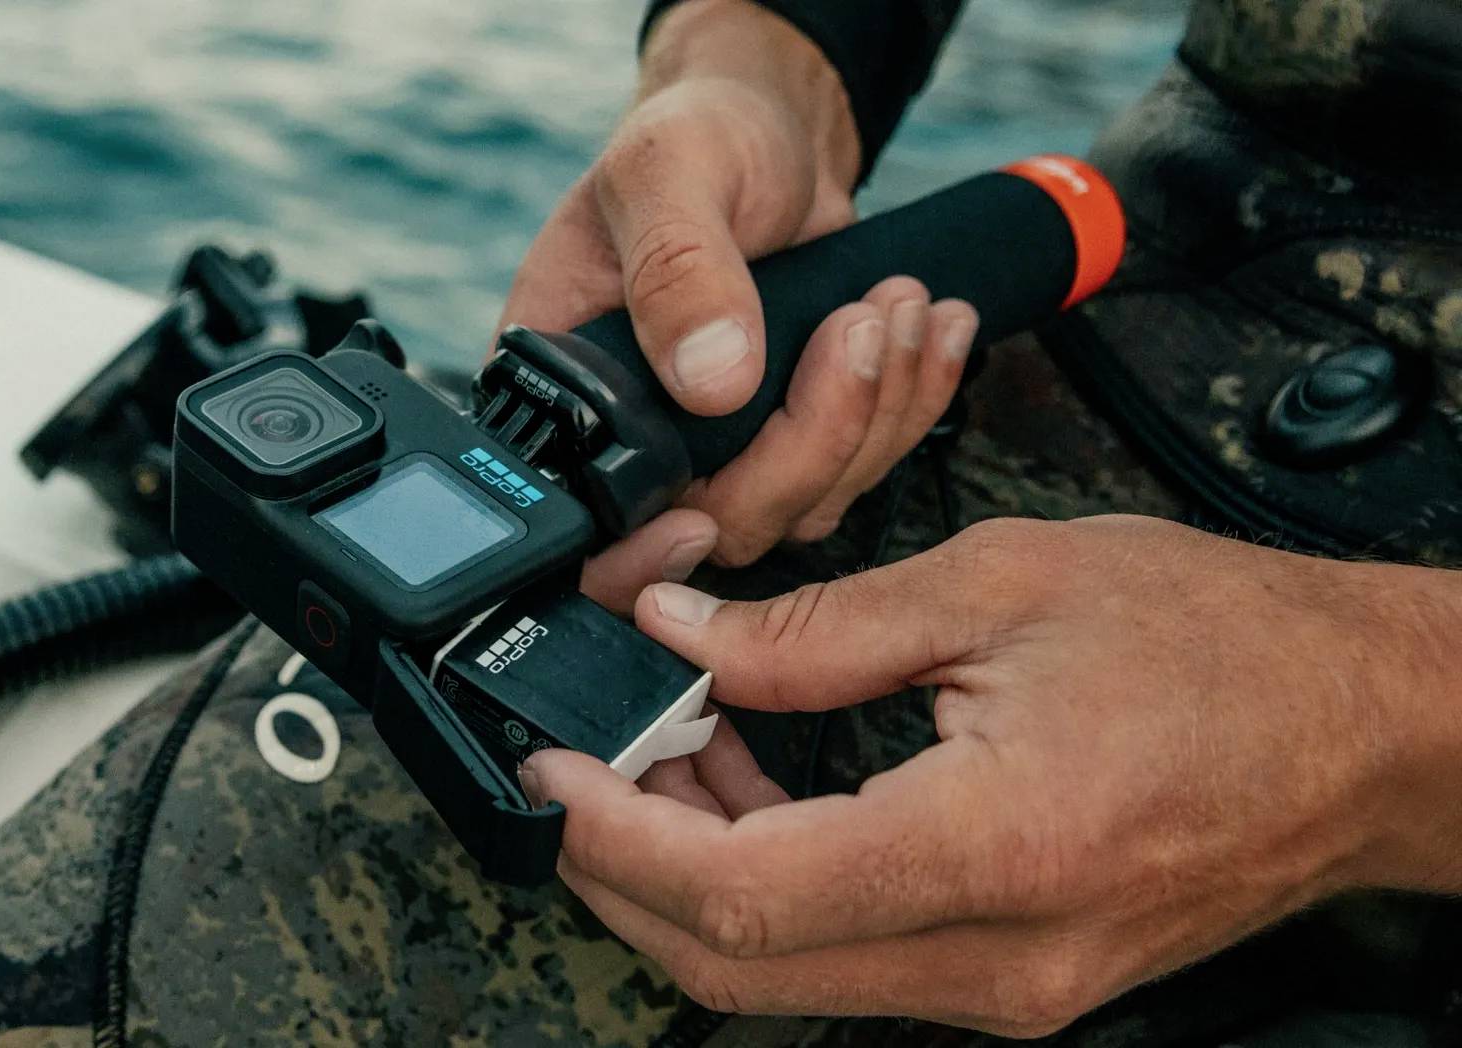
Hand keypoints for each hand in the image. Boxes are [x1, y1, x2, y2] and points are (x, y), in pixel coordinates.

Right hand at [499, 0, 979, 575]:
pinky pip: (859, 469)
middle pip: (722, 523)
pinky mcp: (796, 440)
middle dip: (811, 442)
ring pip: (803, 508)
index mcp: (566, 389)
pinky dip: (911, 404)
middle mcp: (637, 439)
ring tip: (902, 302)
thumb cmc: (697, 135)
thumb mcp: (668, 171)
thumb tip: (710, 379)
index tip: (700, 518)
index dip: (639, 550)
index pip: (590, 517)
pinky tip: (935, 328)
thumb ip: (677, 268)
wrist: (769, 128)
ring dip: (876, 414)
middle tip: (862, 325)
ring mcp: (722, 450)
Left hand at [523, 516, 1461, 1035]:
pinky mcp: (1013, 978)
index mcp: (994, 847)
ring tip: (657, 754)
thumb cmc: (1223, 646)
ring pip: (782, 971)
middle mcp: (997, 958)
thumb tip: (683, 636)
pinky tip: (748, 783)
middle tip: (578, 764)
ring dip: (689, 877)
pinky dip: (770, 883)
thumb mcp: (1005, 584)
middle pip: (736, 964)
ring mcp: (1008, 989)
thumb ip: (819, 627)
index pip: (740, 891)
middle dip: (622, 870)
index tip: (550, 767)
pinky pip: (848, 953)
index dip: (615, 835)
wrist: (1363, 731)